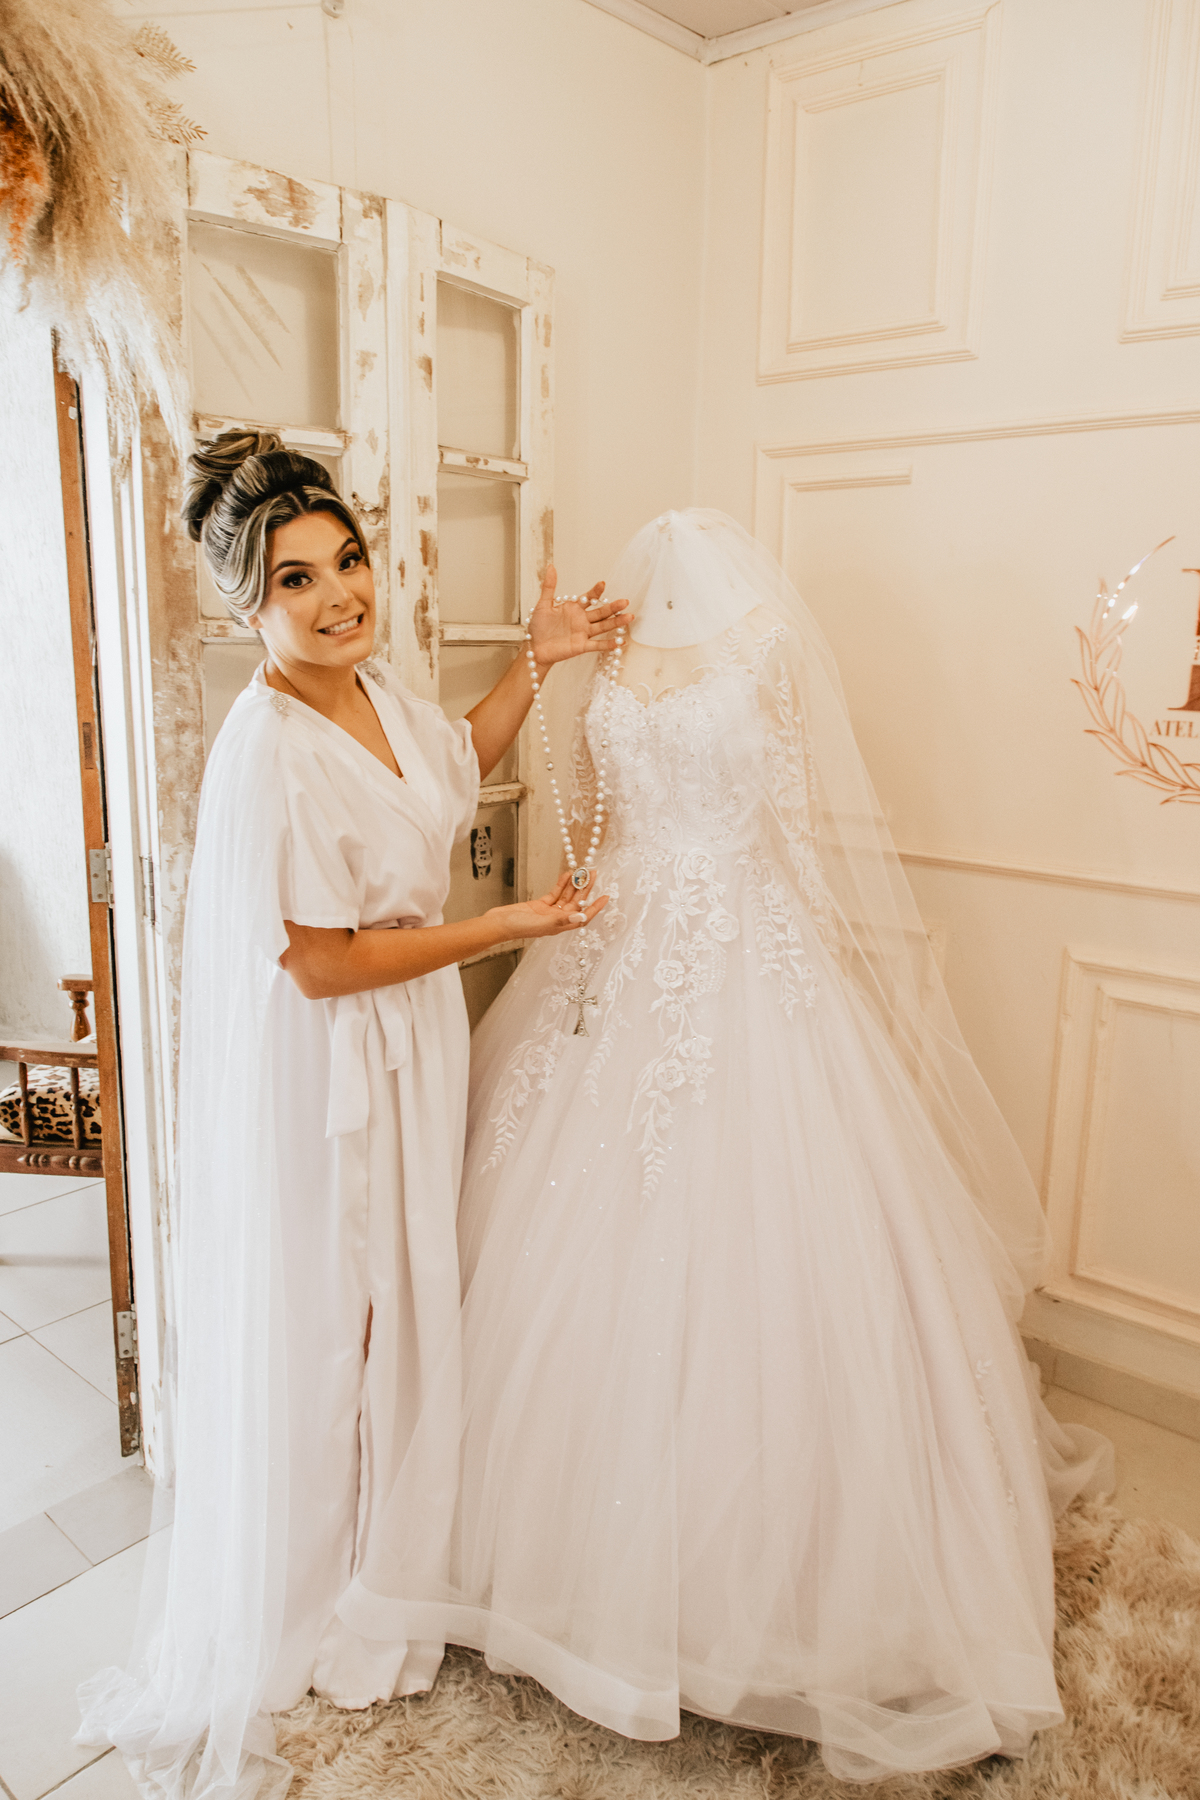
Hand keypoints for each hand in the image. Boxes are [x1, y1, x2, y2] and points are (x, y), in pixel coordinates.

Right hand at [490, 870, 608, 940]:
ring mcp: (548, 912)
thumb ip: (561, 919)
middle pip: (576, 903)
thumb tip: (581, 916)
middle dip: (585, 889)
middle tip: (592, 873)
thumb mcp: (541, 923)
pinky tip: (566, 875)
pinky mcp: (539, 905)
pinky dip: (560, 884)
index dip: (595, 907)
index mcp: (559, 926)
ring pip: (566, 897)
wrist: (497, 924)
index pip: (583, 917)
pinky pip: (554, 893)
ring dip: (574, 885)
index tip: (606, 896)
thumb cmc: (516, 927)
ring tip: (582, 871)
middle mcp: (556, 919)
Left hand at [526, 565, 632, 669]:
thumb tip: (551, 566)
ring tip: (629, 617)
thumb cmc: (539, 628)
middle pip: (601, 612)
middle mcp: (581, 620)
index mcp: (573, 608)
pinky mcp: (581, 646)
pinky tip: (620, 642)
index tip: (602, 584)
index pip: (588, 598)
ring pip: (603, 627)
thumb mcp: (543, 605)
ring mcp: (583, 633)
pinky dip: (608, 644)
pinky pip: (597, 645)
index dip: (595, 591)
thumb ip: (549, 587)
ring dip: (616, 622)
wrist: (535, 648)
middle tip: (625, 601)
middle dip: (613, 607)